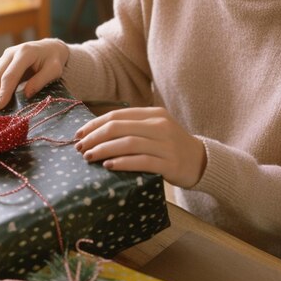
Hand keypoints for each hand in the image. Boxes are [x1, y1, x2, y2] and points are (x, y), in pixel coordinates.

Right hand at [0, 39, 69, 109]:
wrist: (50, 48)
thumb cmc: (53, 60)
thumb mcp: (54, 69)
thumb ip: (41, 80)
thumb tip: (26, 95)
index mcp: (25, 53)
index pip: (10, 75)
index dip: (4, 91)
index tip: (0, 105)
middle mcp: (11, 53)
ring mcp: (5, 56)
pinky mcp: (2, 62)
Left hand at [74, 107, 206, 187]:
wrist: (201, 162)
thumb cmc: (170, 146)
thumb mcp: (155, 129)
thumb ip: (132, 127)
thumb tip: (95, 132)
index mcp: (153, 114)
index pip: (117, 115)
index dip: (94, 124)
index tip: (79, 134)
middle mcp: (160, 126)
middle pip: (119, 127)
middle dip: (95, 137)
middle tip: (80, 147)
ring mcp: (166, 145)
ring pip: (128, 143)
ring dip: (104, 150)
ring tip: (89, 157)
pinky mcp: (169, 164)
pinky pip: (141, 161)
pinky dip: (122, 162)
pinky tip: (108, 166)